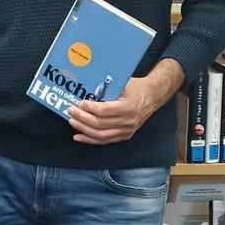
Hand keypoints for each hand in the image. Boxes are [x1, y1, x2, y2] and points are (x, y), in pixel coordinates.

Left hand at [68, 62, 182, 144]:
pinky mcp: (125, 135)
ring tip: (72, 122)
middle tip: (71, 111)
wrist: (153, 96)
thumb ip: (107, 89)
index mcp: (127, 107)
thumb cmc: (137, 88)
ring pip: (100, 135)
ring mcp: (126, 131)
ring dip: (83, 129)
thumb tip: (86, 90)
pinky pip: (105, 140)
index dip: (88, 108)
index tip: (79, 103)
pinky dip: (90, 139)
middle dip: (82, 118)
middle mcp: (127, 121)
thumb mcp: (123, 84)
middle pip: (99, 124)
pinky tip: (79, 136)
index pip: (103, 111)